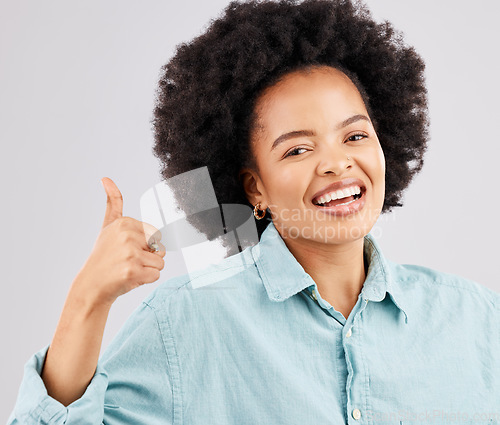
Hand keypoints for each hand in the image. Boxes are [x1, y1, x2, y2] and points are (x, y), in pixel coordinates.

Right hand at [73, 177, 165, 306]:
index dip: (145, 245)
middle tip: (128, 261)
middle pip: (161, 248)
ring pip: (160, 262)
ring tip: (127, 269)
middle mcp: (127, 236)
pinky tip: (128, 279)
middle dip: (149, 257)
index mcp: (125, 223)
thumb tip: (106, 178)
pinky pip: (156, 275)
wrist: (91, 285)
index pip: (157, 235)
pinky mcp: (132, 271)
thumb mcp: (108, 226)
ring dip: (147, 270)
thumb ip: (113, 202)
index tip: (126, 249)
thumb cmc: (104, 256)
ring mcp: (129, 254)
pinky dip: (145, 280)